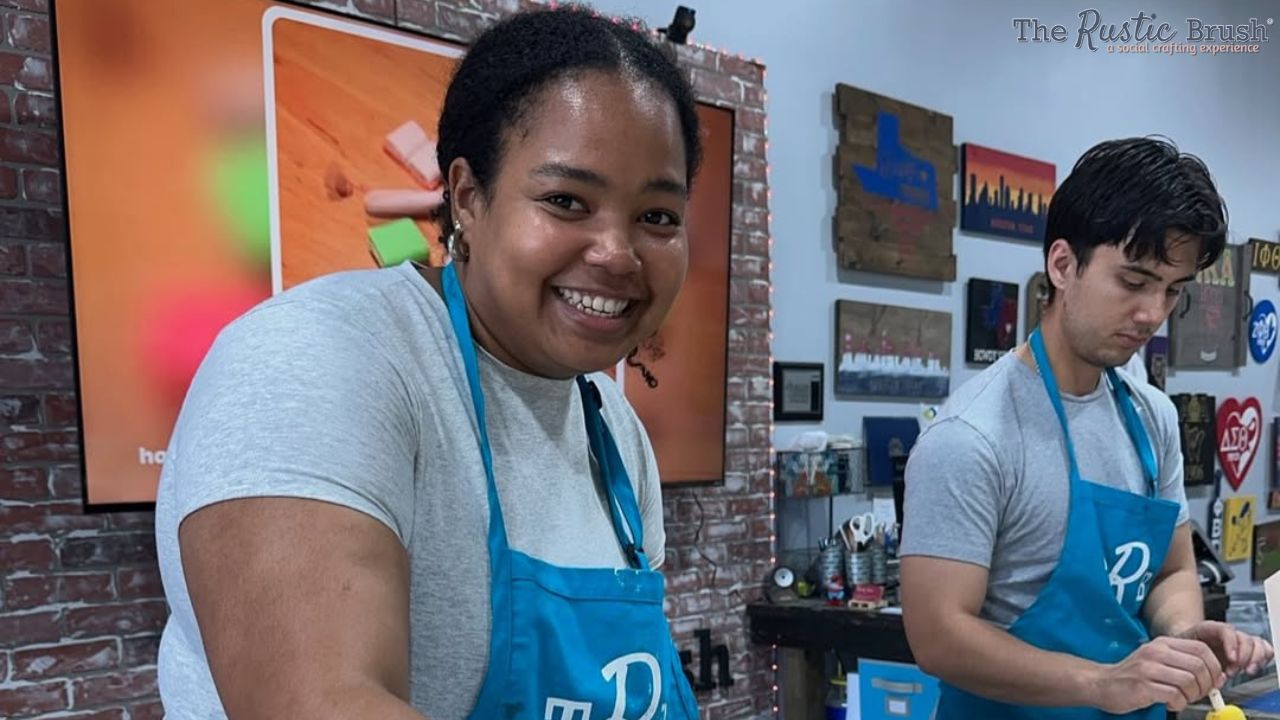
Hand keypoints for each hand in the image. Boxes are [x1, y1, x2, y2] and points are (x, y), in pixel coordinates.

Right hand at [1092, 636, 1223, 713]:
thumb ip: (1187, 666)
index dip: (1214, 667)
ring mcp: (1148, 668)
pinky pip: (1174, 695)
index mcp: (1163, 644)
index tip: (1212, 681)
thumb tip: (1219, 677)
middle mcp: (1156, 652)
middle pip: (1199, 666)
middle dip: (1206, 685)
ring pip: (1189, 681)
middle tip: (1198, 694)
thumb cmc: (1133, 676)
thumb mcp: (1159, 663)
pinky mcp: (1143, 686)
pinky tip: (1170, 703)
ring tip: (1182, 699)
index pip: (1202, 649)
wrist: (1102, 684)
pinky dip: (1178, 704)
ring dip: (1192, 696)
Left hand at [1177, 620, 1274, 675]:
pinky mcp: (1246, 649)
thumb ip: (1196, 660)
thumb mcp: (1184, 651)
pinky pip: (1263, 649)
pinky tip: (1251, 668)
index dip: (1232, 644)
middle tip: (1233, 671)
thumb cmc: (1185, 648)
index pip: (1226, 630)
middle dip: (1243, 657)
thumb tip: (1211, 676)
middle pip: (1245, 638)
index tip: (1232, 659)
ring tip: (1245, 671)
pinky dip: (1261, 659)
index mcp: (1209, 628)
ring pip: (1256, 643)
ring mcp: (1237, 640)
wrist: (1186, 646)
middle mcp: (1226, 633)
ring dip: (1254, 660)